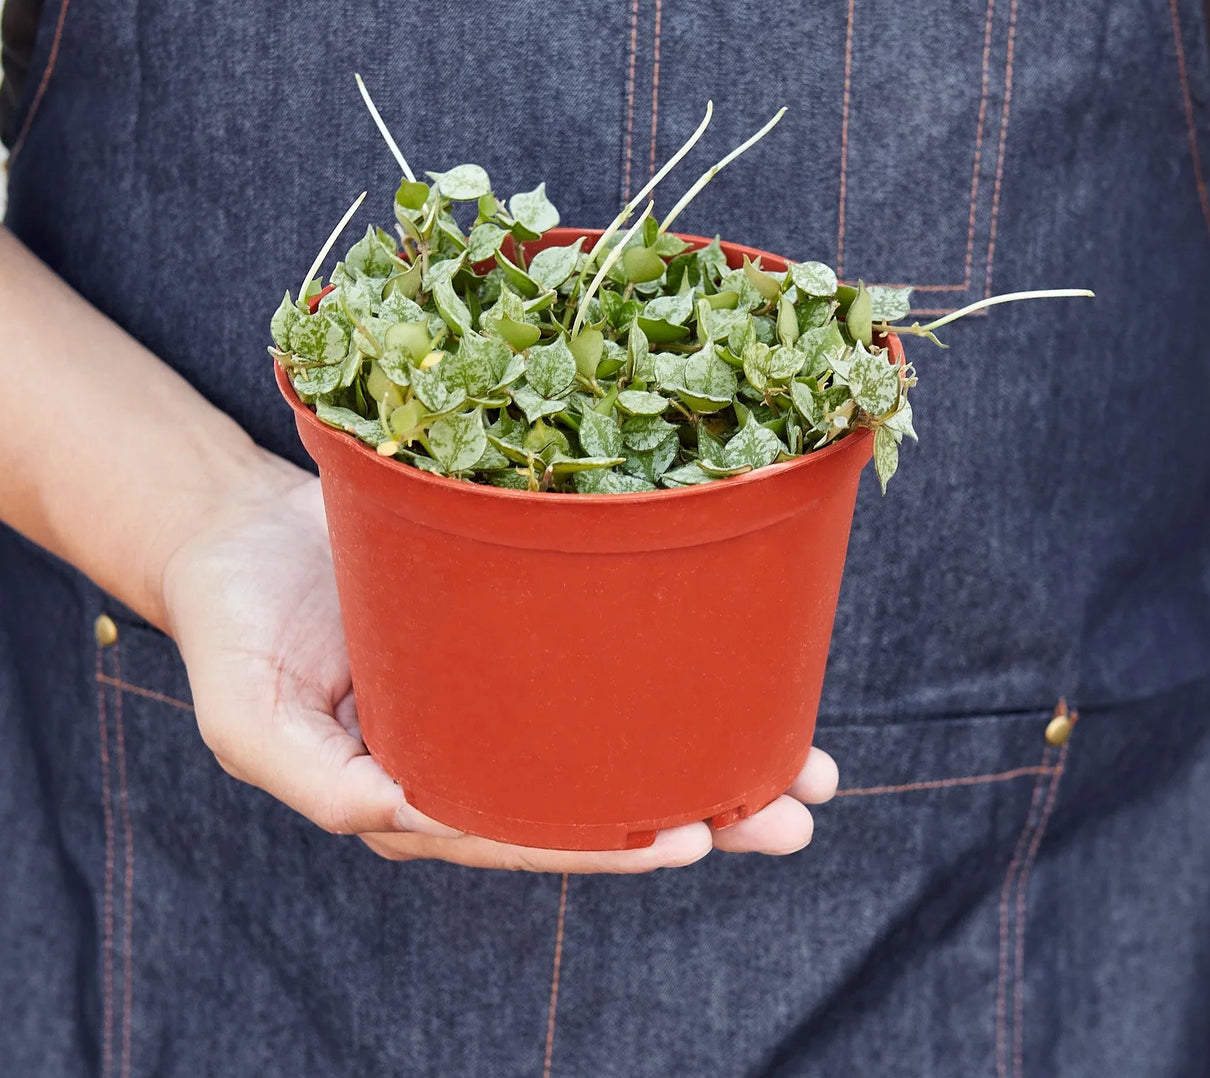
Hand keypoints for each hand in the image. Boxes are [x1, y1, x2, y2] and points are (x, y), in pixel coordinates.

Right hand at [162, 471, 838, 872]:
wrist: (246, 529)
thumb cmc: (236, 623)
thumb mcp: (247, 715)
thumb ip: (312, 777)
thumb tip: (393, 815)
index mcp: (419, 788)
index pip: (525, 831)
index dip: (606, 844)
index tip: (692, 841)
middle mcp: (478, 746)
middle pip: (600, 797)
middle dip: (703, 813)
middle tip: (794, 815)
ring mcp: (506, 685)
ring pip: (623, 732)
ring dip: (718, 751)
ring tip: (809, 766)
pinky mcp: (522, 623)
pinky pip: (605, 656)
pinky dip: (673, 668)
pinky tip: (744, 668)